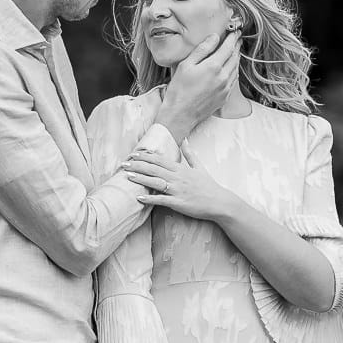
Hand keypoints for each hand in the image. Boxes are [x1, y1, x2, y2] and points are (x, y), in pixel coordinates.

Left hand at [124, 144, 238, 222]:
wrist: (220, 202)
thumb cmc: (209, 186)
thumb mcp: (200, 167)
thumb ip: (190, 154)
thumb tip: (185, 139)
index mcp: (181, 169)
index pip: (160, 160)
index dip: (145, 156)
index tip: (133, 154)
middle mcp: (178, 177)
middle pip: (154, 169)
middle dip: (137, 165)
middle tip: (123, 163)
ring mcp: (178, 190)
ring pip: (156, 182)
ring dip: (141, 179)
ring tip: (127, 176)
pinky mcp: (179, 203)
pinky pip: (162, 200)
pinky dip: (150, 199)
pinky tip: (139, 197)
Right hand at [154, 32, 239, 141]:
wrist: (180, 115)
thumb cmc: (179, 90)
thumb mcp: (186, 65)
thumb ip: (202, 50)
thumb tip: (215, 37)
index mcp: (214, 67)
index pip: (228, 47)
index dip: (233, 38)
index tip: (235, 31)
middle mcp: (223, 77)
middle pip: (235, 57)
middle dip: (236, 46)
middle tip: (237, 39)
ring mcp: (226, 88)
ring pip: (236, 69)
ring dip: (236, 58)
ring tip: (234, 51)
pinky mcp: (225, 97)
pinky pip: (234, 80)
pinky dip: (234, 71)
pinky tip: (230, 69)